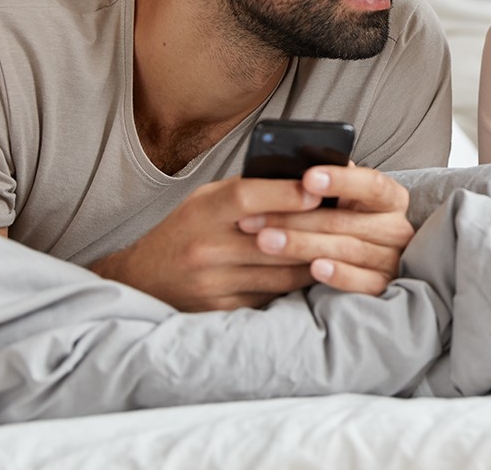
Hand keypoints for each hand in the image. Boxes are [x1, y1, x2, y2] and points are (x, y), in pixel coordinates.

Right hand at [90, 175, 324, 311]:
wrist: (143, 280)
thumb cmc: (184, 230)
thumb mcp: (205, 200)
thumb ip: (246, 190)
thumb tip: (301, 181)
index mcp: (202, 212)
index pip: (247, 196)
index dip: (286, 192)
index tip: (318, 190)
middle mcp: (206, 248)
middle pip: (273, 240)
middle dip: (313, 231)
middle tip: (346, 222)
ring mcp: (214, 283)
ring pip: (280, 273)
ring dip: (313, 261)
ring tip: (340, 249)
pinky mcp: (223, 310)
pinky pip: (272, 297)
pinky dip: (295, 285)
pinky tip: (315, 274)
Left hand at [236, 164, 413, 296]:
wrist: (352, 259)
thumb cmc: (340, 220)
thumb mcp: (337, 197)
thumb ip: (326, 181)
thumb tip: (297, 162)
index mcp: (390, 197)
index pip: (372, 184)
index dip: (342, 180)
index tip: (307, 178)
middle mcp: (396, 227)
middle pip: (347, 221)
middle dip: (297, 217)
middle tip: (255, 217)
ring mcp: (391, 259)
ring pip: (347, 249)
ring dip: (303, 245)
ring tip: (266, 241)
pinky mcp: (383, 287)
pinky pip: (361, 282)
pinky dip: (338, 274)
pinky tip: (314, 268)